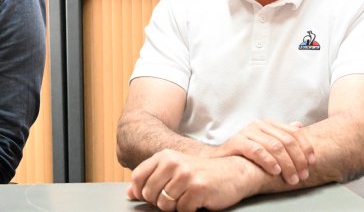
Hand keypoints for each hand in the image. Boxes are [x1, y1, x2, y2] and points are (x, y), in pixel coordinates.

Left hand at [126, 149, 257, 211]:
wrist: (233, 172)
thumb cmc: (201, 172)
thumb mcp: (174, 169)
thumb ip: (152, 178)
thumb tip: (130, 193)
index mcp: (165, 156)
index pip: (138, 177)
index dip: (139, 191)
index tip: (147, 196)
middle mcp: (173, 163)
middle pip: (150, 194)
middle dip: (160, 201)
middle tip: (175, 197)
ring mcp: (185, 175)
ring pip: (165, 204)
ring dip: (176, 207)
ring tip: (187, 197)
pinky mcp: (197, 189)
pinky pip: (182, 210)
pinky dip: (189, 210)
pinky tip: (197, 200)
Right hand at [213, 120, 314, 184]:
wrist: (220, 158)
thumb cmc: (245, 152)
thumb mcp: (266, 142)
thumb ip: (282, 134)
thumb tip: (299, 125)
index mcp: (268, 124)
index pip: (294, 133)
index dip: (306, 148)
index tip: (312, 163)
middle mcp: (258, 125)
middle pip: (286, 141)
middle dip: (298, 160)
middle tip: (302, 176)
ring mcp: (247, 132)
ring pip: (274, 146)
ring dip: (286, 164)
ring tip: (291, 178)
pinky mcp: (237, 141)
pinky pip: (257, 150)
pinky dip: (269, 161)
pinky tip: (274, 171)